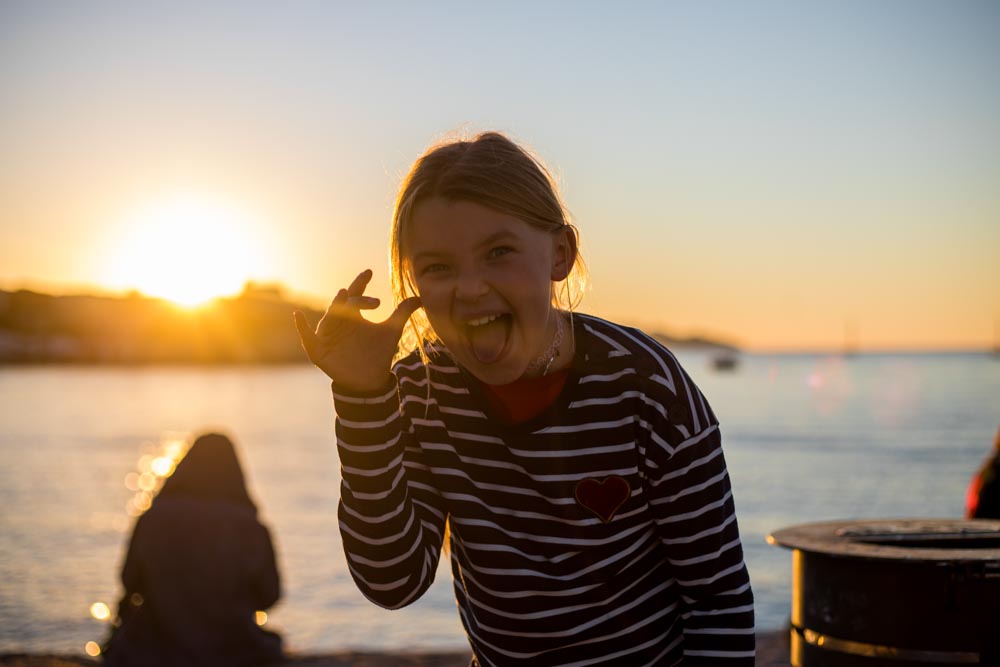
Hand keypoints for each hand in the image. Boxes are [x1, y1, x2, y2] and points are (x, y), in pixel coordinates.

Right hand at [294, 269, 421, 391]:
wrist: (369, 380)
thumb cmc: (377, 353)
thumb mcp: (392, 331)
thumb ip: (402, 313)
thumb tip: (420, 298)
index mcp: (353, 314)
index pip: (356, 294)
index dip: (361, 283)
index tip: (369, 272)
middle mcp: (338, 321)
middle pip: (344, 305)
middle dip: (355, 299)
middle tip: (371, 300)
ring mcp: (327, 334)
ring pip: (329, 317)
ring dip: (335, 306)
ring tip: (343, 295)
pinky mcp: (318, 349)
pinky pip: (307, 337)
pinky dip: (302, 327)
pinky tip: (298, 316)